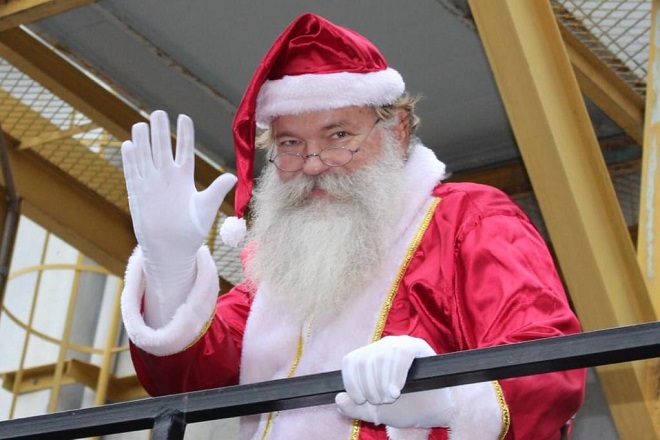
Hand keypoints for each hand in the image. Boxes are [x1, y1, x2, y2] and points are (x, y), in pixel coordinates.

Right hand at [121, 110, 235, 326]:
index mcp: (184, 178)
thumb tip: (232, 176)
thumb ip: (216, 190)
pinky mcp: (138, 194)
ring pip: (146, 157)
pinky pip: (133, 173)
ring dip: (143, 141)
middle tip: (159, 112)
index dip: (184, 135)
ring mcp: (151, 184)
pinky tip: (128, 144)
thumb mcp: (206, 209)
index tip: (184, 117)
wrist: (171, 249)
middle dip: (161, 131)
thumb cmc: (191, 231)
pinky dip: (130, 160)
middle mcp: (167, 178)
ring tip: (141, 123)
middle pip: (162, 149)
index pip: (184, 151)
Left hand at [336, 336, 452, 427]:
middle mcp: (383, 346)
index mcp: (370, 358)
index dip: (351, 382)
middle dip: (369, 387)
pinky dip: (395, 374)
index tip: (360, 399)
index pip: (351, 361)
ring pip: (380, 357)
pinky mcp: (417, 346)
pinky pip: (400, 354)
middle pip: (364, 360)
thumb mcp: (376, 411)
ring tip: (392, 397)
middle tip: (382, 401)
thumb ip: (355, 408)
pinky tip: (398, 389)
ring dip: (382, 383)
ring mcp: (400, 344)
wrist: (437, 411)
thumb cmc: (407, 408)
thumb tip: (338, 399)